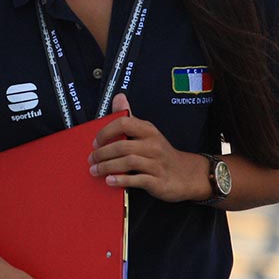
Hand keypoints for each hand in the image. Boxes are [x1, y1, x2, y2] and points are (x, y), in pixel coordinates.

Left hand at [88, 94, 209, 202]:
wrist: (187, 174)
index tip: (95, 141)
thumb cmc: (161, 153)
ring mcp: (156, 163)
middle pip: (123, 145)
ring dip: (108, 167)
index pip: (124, 123)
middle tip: (91, 159)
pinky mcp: (158, 181)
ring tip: (96, 170)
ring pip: (128, 162)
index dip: (106, 132)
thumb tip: (119, 97)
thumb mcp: (148, 133)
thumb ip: (130, 117)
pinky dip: (121, 180)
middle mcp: (153, 145)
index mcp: (148, 131)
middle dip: (102, 153)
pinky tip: (110, 180)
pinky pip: (137, 180)